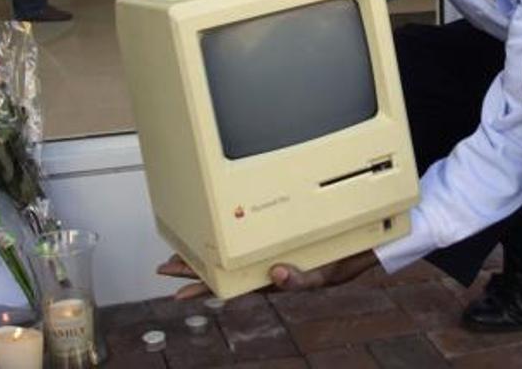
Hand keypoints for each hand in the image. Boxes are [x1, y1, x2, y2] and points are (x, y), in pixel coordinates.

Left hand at [156, 250, 377, 299]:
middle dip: (190, 269)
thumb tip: (277, 274)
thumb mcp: (321, 277)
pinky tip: (212, 233)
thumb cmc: (338, 263)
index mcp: (266, 276)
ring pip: (225, 254)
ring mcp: (264, 250)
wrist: (358, 246)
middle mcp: (260, 264)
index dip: (201, 285)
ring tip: (179, 254)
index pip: (227, 284)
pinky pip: (240, 237)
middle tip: (164, 268)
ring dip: (202, 254)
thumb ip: (300, 281)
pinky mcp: (272, 236)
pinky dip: (223, 236)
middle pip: (218, 269)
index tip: (179, 289)